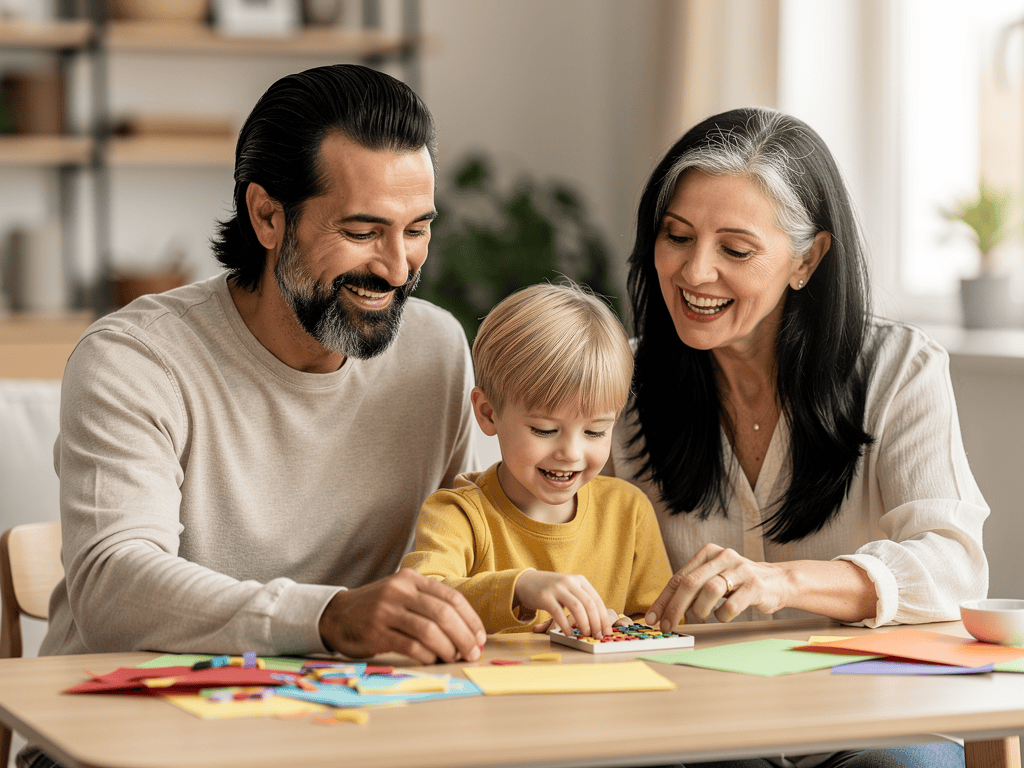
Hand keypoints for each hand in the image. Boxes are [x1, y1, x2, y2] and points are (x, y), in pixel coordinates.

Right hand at [318, 568, 486, 664]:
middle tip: (472, 653)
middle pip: (443, 613)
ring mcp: (386, 610)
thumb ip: (429, 603)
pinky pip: (411, 646)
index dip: (470, 619)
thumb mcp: (402, 594)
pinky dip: (427, 655)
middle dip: (464, 636)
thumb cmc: (378, 608)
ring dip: (448, 648)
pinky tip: (432, 660)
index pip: (451, 597)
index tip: (480, 637)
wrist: (336, 614)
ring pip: (429, 630)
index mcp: (412, 578)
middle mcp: (400, 590)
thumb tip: (466, 630)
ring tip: (454, 658)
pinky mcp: (376, 631)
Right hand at [515, 570, 613, 637]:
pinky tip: (568, 633)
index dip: (603, 617)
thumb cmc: (551, 590)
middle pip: (589, 604)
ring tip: (585, 634)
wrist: (526, 581)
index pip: (597, 600)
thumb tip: (597, 624)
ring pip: (577, 607)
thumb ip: (581, 600)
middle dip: (596, 622)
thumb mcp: (568, 590)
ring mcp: (557, 588)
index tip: (607, 631)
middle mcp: (570, 582)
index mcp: (579, 580)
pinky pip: (559, 613)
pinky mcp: (544, 596)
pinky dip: (566, 625)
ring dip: (584, 623)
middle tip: (598, 636)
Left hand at [644, 544, 790, 629]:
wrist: (777, 581)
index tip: (653, 618)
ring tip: (702, 616)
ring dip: (700, 610)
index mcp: (708, 552)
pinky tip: (723, 616)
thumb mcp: (713, 577)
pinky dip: (722, 616)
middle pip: (690, 583)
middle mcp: (723, 556)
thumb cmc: (738, 583)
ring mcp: (741, 569)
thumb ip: (692, 588)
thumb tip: (663, 611)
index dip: (663, 600)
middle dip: (675, 608)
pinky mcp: (755, 586)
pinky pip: (731, 605)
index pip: (679, 578)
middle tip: (668, 626)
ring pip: (710, 590)